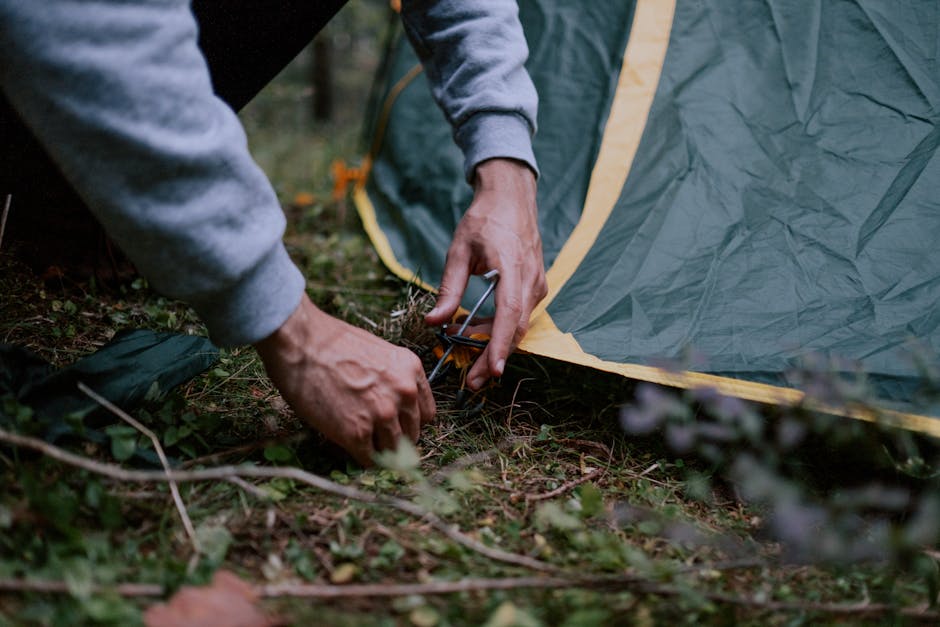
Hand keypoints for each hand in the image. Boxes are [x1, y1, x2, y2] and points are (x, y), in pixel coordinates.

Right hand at [255, 294, 434, 465]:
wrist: (301, 342)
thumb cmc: (331, 343)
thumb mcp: (379, 354)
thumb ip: (393, 380)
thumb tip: (393, 407)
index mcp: (411, 371)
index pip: (426, 414)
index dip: (409, 422)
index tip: (397, 425)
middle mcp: (403, 394)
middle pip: (412, 435)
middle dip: (395, 438)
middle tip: (375, 437)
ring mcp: (382, 415)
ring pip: (393, 451)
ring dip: (379, 451)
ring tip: (361, 443)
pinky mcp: (357, 433)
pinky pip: (369, 460)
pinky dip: (361, 458)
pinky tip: (349, 447)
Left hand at [425, 158, 546, 388]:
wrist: (512, 197)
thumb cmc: (484, 219)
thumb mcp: (458, 250)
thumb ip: (448, 288)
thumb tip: (434, 322)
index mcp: (512, 267)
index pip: (509, 313)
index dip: (500, 345)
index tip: (492, 371)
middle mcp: (531, 280)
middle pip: (515, 329)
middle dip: (494, 358)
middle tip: (471, 382)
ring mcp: (537, 284)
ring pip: (518, 325)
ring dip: (494, 345)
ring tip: (467, 358)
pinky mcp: (535, 286)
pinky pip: (519, 315)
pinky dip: (499, 329)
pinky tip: (476, 332)